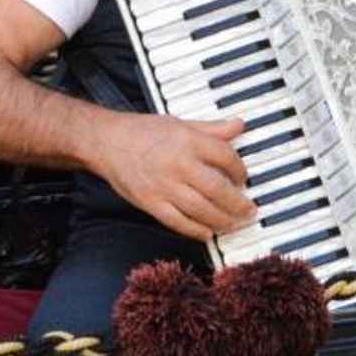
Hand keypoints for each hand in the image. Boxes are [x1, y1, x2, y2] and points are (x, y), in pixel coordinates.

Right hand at [93, 112, 253, 241]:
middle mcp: (178, 164)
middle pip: (217, 188)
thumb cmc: (142, 131)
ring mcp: (164, 186)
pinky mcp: (150, 203)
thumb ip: (211, 128)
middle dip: (238, 204)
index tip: (243, 179)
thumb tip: (239, 125)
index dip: (240, 170)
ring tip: (235, 223)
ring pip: (201, 209)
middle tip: (249, 211)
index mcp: (188, 140)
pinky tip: (208, 232)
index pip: (226, 157)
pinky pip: (178, 222)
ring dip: (222, 220)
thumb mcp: (180, 123)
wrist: (106, 142)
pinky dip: (196, 230)